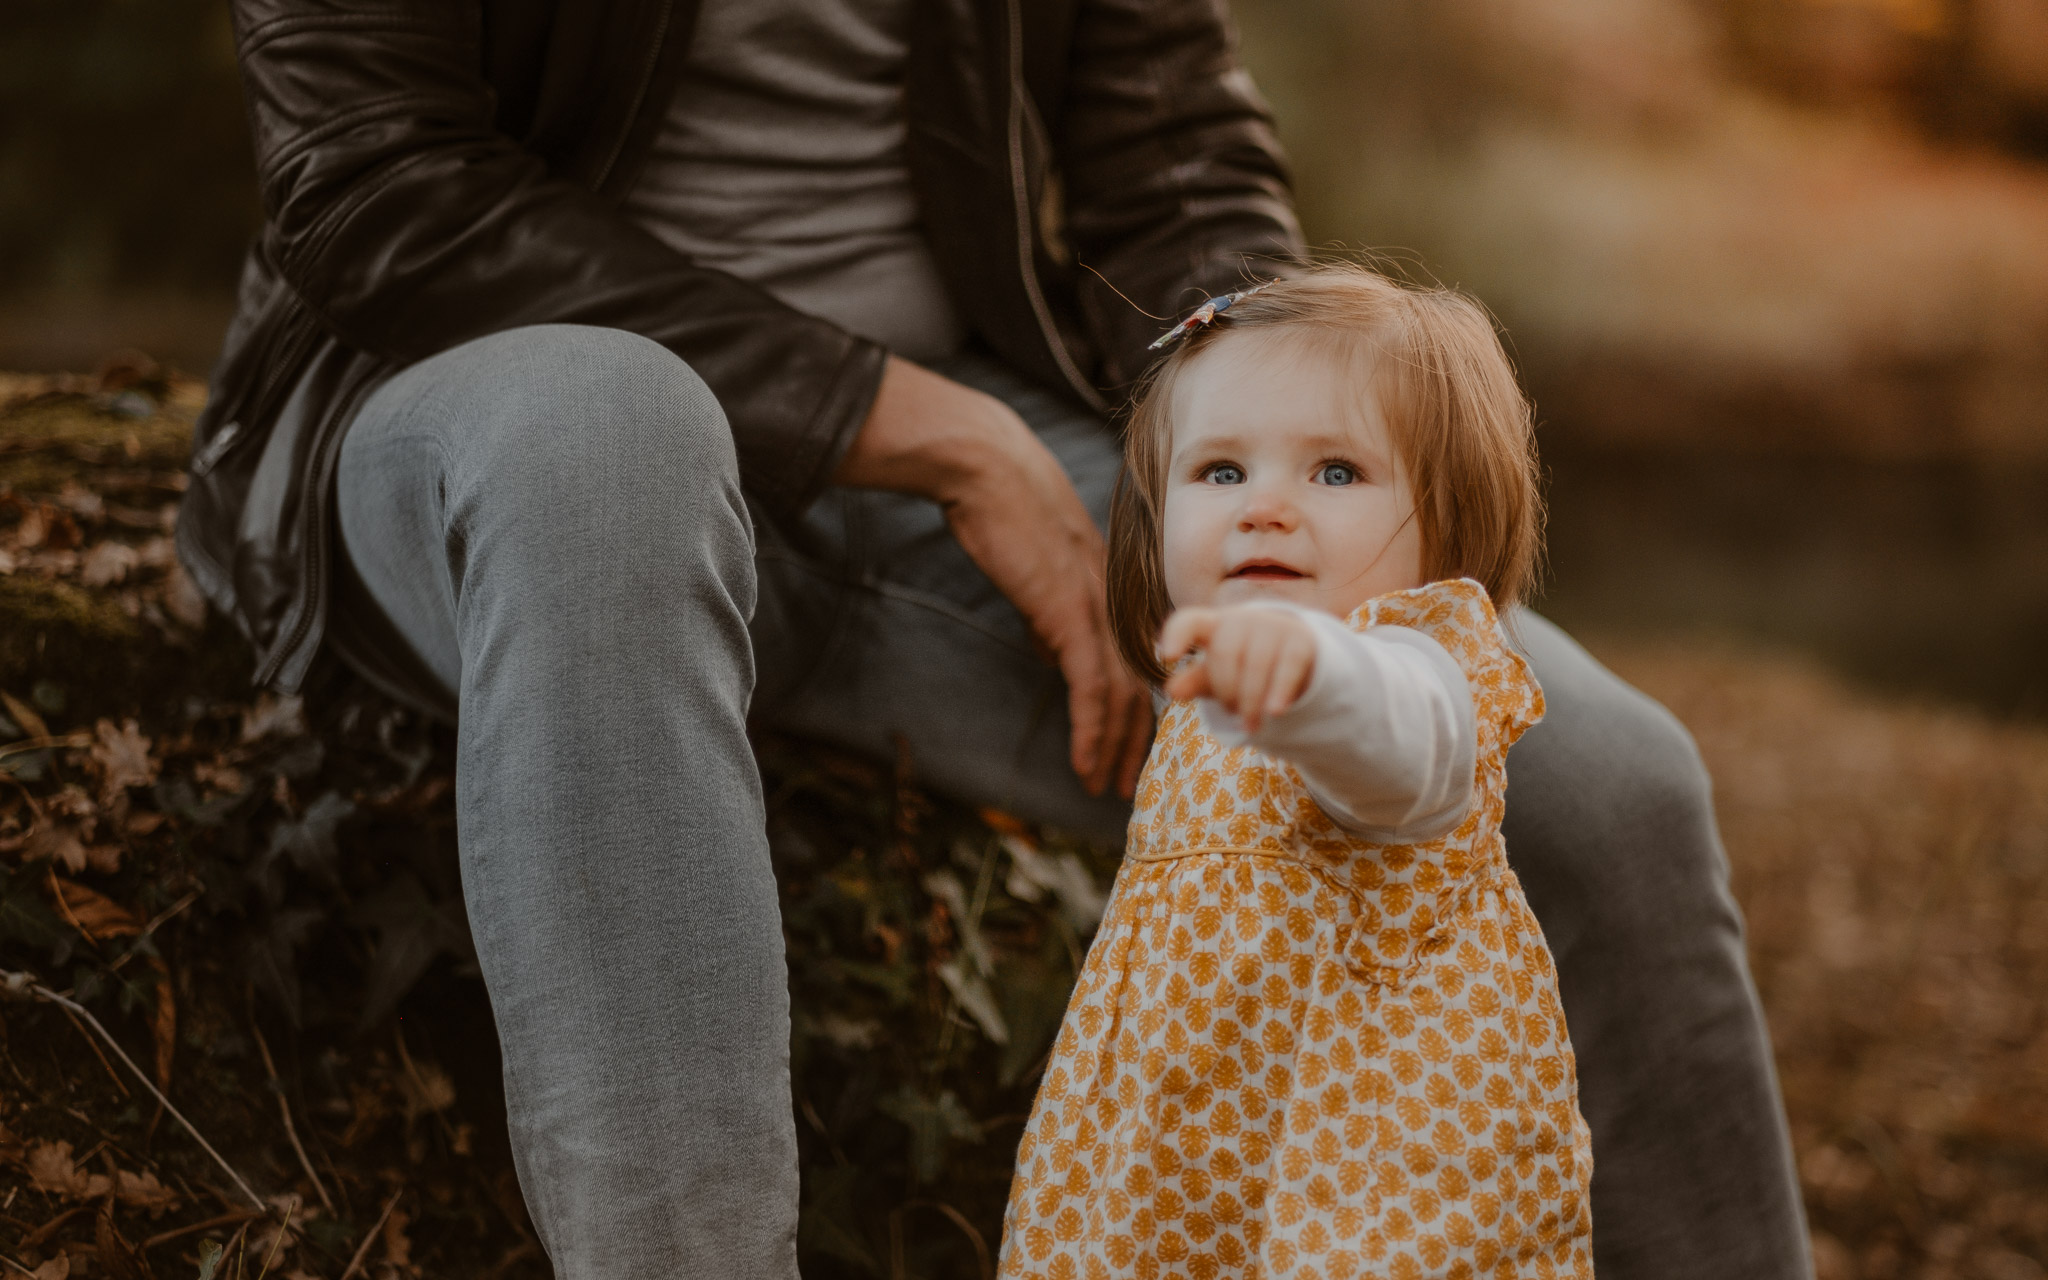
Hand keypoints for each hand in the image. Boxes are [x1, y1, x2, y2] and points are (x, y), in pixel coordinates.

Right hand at [835, 357, 1152, 797]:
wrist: (987, 468)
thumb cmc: (1000, 506)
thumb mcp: (1034, 566)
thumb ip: (1051, 612)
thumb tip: (1053, 652)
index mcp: (1106, 587)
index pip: (1133, 658)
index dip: (1136, 706)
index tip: (1129, 743)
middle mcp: (1111, 601)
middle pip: (1138, 684)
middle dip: (1134, 740)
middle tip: (1129, 783)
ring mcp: (1095, 608)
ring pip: (1120, 695)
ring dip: (1113, 748)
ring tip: (1105, 788)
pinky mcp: (1070, 614)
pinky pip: (1090, 688)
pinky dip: (1091, 731)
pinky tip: (1085, 764)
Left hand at [1157, 604, 1317, 732]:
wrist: (1296, 651)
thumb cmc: (1244, 662)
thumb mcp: (1217, 675)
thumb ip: (1195, 681)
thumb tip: (1172, 690)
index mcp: (1214, 625)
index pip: (1189, 621)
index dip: (1177, 635)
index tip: (1167, 656)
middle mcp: (1243, 620)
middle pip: (1226, 653)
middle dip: (1226, 689)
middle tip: (1231, 713)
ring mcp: (1273, 627)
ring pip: (1256, 664)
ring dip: (1251, 701)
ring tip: (1250, 726)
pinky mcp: (1301, 640)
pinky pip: (1288, 666)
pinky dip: (1280, 690)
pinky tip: (1275, 712)